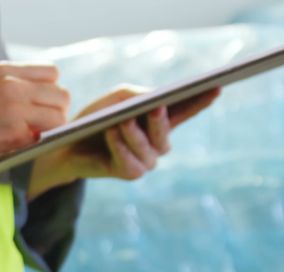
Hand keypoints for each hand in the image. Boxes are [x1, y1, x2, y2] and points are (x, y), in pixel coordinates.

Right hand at [0, 63, 69, 193]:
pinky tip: (17, 149)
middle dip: (54, 115)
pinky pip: (48, 136)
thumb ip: (12, 92)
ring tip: (27, 140)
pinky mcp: (14, 132)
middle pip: (61, 94)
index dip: (49, 95)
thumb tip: (43, 105)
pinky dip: (38, 145)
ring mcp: (13, 107)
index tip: (37, 110)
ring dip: (50, 131)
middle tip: (36, 130)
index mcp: (3, 71)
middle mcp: (10, 84)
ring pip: (60, 116)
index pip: (52, 74)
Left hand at [29, 85, 220, 198]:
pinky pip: (129, 162)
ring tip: (122, 121)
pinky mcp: (130, 173)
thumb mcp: (115, 99)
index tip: (217, 86)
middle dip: (160, 120)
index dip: (201, 100)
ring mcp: (146, 160)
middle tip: (156, 106)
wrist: (67, 146)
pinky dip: (119, 146)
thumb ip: (135, 95)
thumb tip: (153, 99)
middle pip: (165, 132)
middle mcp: (158, 143)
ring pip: (147, 149)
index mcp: (159, 122)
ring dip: (134, 134)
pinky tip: (112, 133)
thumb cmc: (95, 119)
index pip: (185, 110)